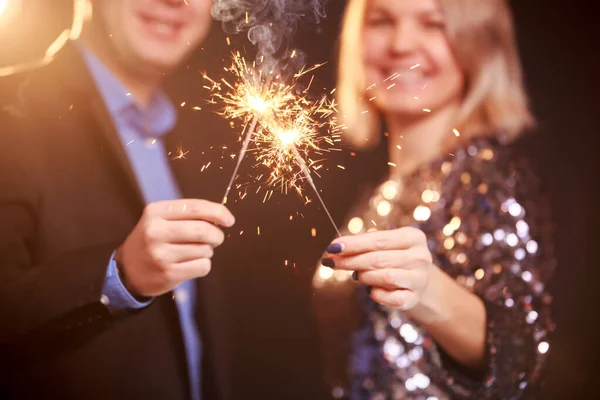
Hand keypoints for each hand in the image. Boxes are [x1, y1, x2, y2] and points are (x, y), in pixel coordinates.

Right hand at [115, 199, 234, 297]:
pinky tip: (190, 264)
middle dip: (217, 235)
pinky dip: (203, 265)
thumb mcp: (161, 219)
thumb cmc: (152, 240)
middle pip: (203, 230)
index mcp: (156, 212)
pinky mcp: (168, 274)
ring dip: (207, 251)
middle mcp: (156, 231)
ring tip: (194, 252)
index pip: (195, 208)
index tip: (229, 220)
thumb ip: (188, 214)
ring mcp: (161, 254)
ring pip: (205, 250)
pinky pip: (202, 267)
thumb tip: (222, 218)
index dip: (218, 212)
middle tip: (216, 239)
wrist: (127, 270)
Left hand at [323, 227, 431, 310]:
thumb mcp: (383, 246)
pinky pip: (390, 298)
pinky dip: (376, 294)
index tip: (332, 247)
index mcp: (413, 237)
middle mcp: (420, 257)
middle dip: (351, 261)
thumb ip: (362, 245)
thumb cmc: (394, 258)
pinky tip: (372, 290)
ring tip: (357, 276)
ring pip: (385, 277)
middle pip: (379, 259)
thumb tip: (334, 250)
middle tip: (330, 262)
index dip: (354, 244)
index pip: (378, 240)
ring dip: (364, 277)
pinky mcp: (414, 298)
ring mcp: (420, 279)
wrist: (417, 282)